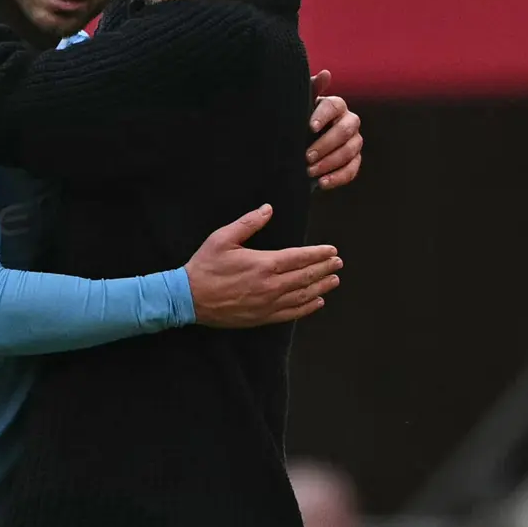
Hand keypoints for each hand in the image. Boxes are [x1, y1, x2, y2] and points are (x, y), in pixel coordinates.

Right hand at [185, 204, 341, 327]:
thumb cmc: (205, 266)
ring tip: (334, 280)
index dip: (318, 253)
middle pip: (306, 276)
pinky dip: (308, 307)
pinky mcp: (263, 317)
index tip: (331, 250)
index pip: (299, 257)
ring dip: (321, 287)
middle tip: (338, 263)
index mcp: (263, 264)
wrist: (189, 298)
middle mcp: (271, 285)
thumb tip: (268, 209)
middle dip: (324, 268)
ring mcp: (268, 303)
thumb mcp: (222, 238)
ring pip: (303, 295)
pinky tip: (317, 301)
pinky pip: (292, 313)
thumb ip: (248, 223)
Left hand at [308, 70, 362, 190]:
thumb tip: (325, 74)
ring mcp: (354, 142)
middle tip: (306, 156)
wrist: (297, 145)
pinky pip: (352, 170)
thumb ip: (310, 90)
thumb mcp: (298, 107)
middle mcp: (349, 121)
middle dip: (326, 144)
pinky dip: (337, 178)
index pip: (334, 106)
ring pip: (350, 151)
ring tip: (310, 171)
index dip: (322, 116)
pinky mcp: (354, 160)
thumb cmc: (297, 121)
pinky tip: (322, 183)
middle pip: (345, 131)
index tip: (309, 127)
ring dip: (330, 162)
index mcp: (335, 105)